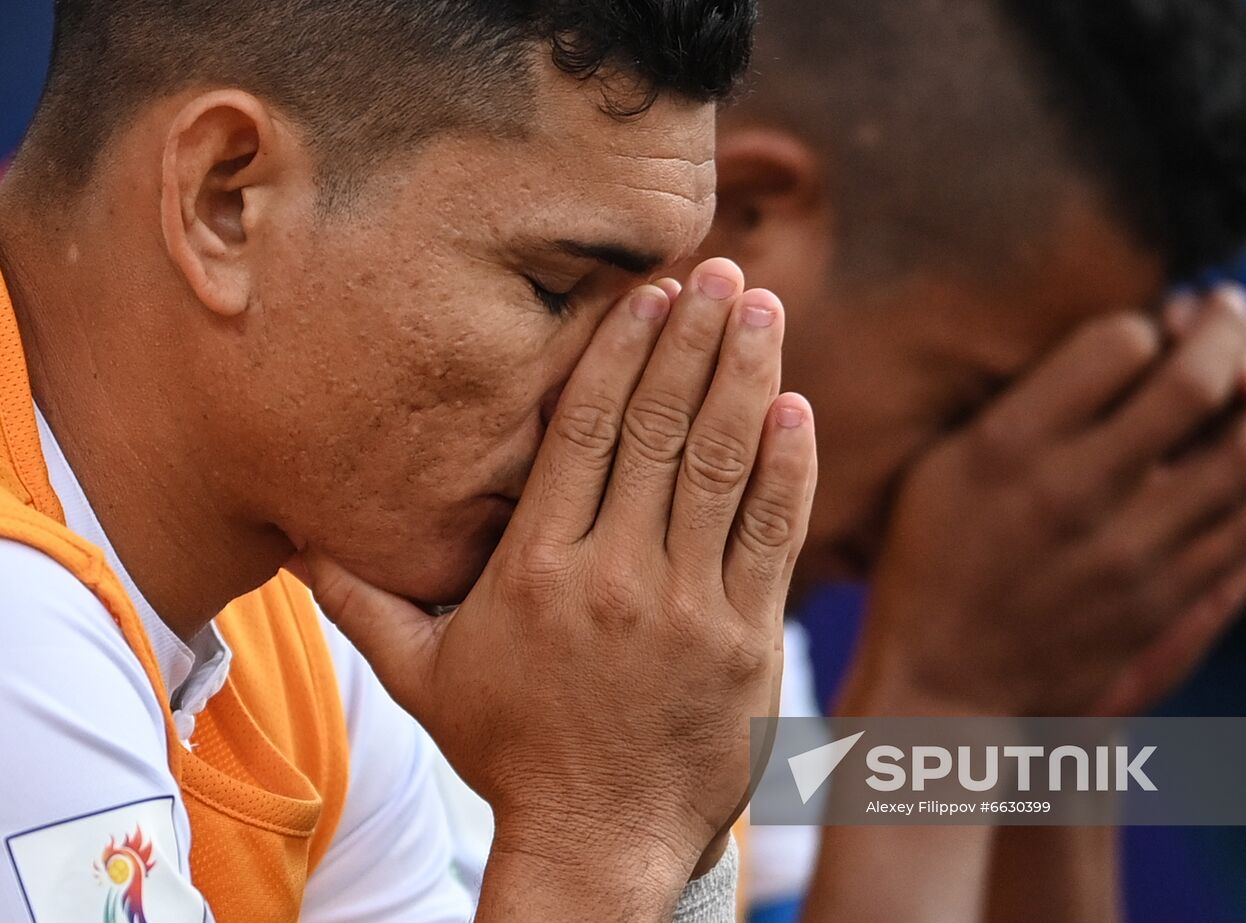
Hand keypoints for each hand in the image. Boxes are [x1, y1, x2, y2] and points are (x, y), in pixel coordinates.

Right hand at [300, 259, 816, 915]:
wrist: (598, 844)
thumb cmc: (510, 753)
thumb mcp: (423, 679)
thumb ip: (365, 602)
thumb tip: (295, 542)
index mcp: (535, 571)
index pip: (582, 432)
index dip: (618, 354)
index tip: (646, 296)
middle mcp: (614, 578)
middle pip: (657, 431)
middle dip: (691, 341)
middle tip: (720, 271)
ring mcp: (687, 609)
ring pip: (721, 468)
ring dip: (746, 378)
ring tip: (763, 308)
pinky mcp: (745, 641)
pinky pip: (771, 536)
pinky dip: (787, 468)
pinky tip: (794, 407)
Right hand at [841, 286, 1245, 716]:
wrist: (944, 682)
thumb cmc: (933, 559)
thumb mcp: (939, 465)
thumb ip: (1017, 403)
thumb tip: (1117, 343)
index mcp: (1008, 444)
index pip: (1117, 342)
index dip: (1150, 322)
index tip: (1154, 327)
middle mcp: (1072, 490)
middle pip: (1193, 382)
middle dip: (1234, 330)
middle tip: (1244, 313)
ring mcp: (1127, 549)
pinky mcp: (1164, 598)